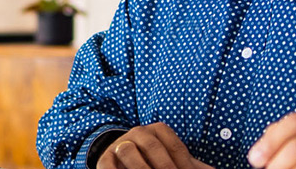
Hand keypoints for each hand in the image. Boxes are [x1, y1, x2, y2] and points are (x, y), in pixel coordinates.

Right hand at [99, 122, 214, 168]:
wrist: (120, 157)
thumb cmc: (153, 160)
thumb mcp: (172, 160)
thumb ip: (190, 165)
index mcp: (158, 130)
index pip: (175, 147)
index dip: (184, 165)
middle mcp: (138, 133)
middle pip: (153, 147)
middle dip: (164, 167)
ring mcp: (120, 143)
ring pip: (128, 150)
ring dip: (140, 167)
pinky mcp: (104, 158)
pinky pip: (108, 165)